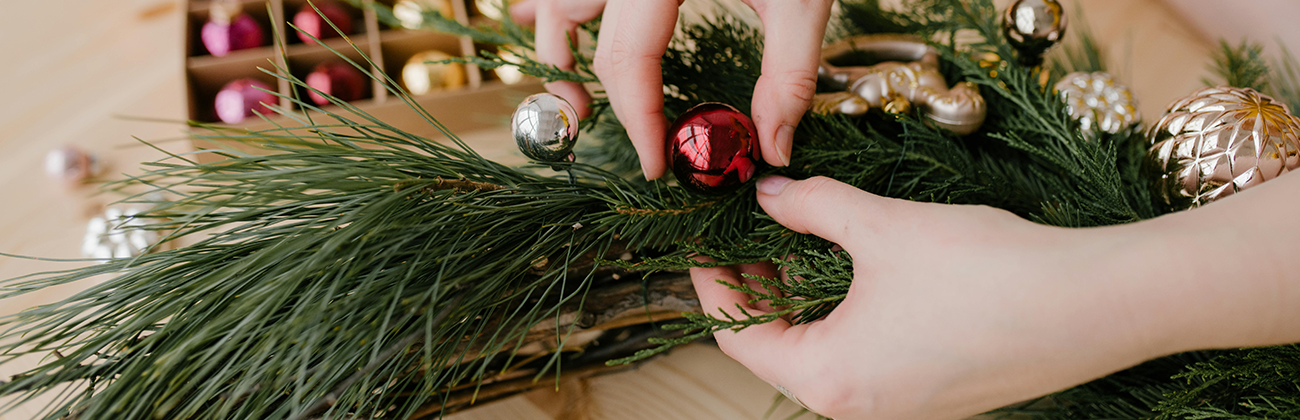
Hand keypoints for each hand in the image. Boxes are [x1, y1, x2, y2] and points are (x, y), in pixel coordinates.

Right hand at [511, 0, 832, 178]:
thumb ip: (789, 73)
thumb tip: (772, 148)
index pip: (629, 61)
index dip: (638, 122)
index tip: (656, 167)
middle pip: (572, 27)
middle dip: (584, 86)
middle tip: (607, 128)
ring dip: (555, 38)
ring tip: (573, 81)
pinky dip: (561, 4)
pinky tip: (560, 25)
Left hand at [691, 176, 1177, 418]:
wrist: (1095, 306)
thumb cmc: (987, 272)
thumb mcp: (882, 228)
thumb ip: (812, 208)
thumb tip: (769, 193)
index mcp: (830, 380)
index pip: (738, 337)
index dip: (714, 284)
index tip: (707, 240)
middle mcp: (859, 410)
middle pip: (776, 352)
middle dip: (756, 291)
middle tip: (750, 237)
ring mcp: (899, 411)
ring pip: (822, 357)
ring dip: (801, 304)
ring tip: (798, 247)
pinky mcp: (934, 398)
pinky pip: (864, 362)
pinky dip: (843, 321)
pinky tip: (855, 275)